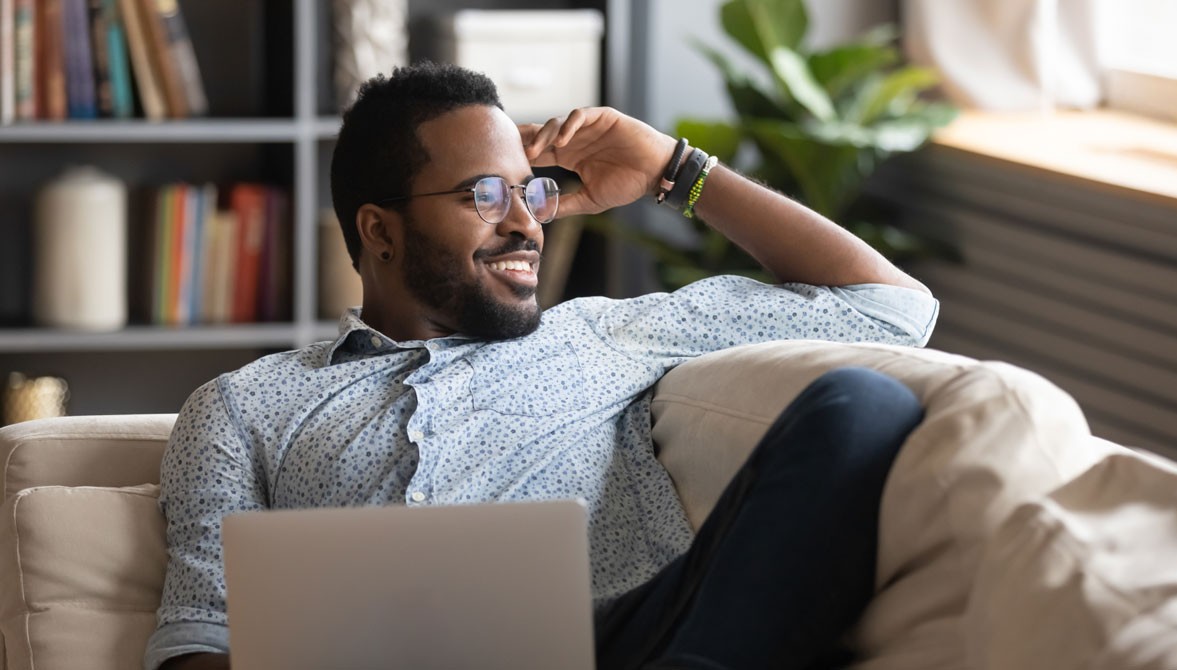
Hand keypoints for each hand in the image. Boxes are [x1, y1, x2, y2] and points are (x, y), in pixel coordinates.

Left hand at [519, 107, 677, 216]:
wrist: (655, 173)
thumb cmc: (627, 184)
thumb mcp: (591, 200)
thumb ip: (566, 204)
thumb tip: (542, 214)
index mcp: (570, 156)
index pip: (540, 152)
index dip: (523, 155)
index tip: (506, 164)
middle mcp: (575, 139)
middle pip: (542, 134)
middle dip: (526, 140)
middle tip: (510, 152)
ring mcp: (588, 127)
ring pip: (557, 124)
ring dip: (543, 136)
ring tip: (534, 152)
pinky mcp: (602, 117)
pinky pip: (580, 116)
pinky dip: (568, 126)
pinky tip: (561, 142)